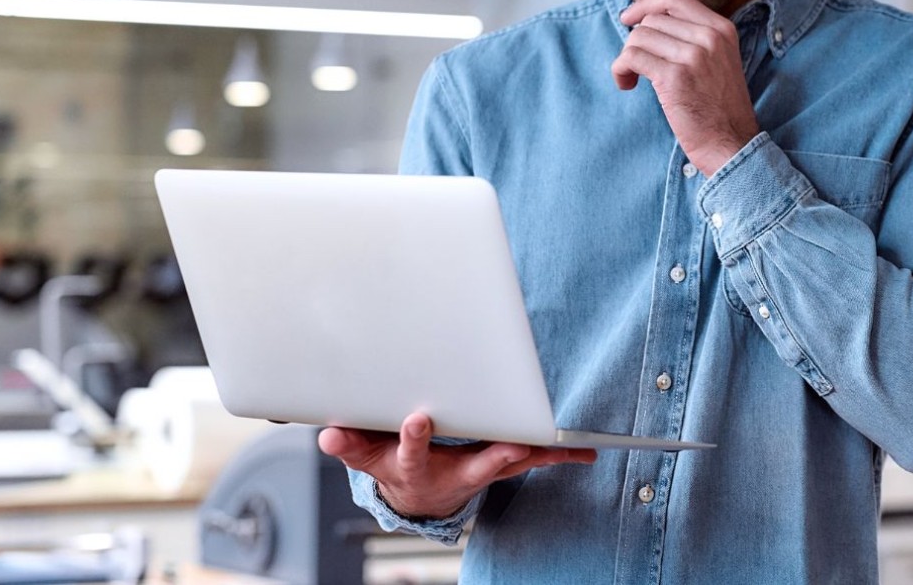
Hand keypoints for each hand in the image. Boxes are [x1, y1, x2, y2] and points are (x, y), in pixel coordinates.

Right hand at [318, 413, 594, 519]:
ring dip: (540, 452)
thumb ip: (349, 444)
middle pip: (477, 462)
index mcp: (416, 466)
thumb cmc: (395, 466)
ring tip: (568, 446)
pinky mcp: (501, 463)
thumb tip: (328, 435)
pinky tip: (584, 451)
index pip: (411, 451)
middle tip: (514, 444)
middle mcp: (454, 471)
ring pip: (514, 459)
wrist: (420, 494)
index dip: (413, 436)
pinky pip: (531, 458)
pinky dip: (556, 454)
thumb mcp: (366, 457)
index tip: (415, 417)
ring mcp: (482, 469)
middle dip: (496, 452)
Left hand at [614, 0, 760, 175]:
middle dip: (636, 41)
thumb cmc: (719, 109)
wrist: (732, 144)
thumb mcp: (718, 61)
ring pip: (639, 37)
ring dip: (626, 58)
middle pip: (652, 20)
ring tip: (632, 78)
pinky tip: (627, 84)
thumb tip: (647, 21)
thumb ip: (693, 38)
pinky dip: (620, 70)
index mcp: (722, 29)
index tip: (629, 19)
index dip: (646, 5)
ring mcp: (693, 56)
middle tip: (636, 66)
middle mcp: (710, 37)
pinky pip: (632, 57)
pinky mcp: (674, 77)